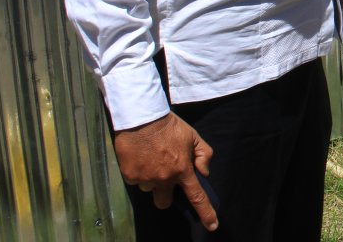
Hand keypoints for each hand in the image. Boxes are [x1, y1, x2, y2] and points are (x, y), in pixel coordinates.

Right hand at [114, 112, 217, 231]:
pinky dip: (139, 172)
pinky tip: (141, 157)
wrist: (142, 117)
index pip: (196, 197)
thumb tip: (204, 172)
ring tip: (152, 159)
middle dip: (166, 194)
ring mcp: (146, 178)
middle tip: (165, 178)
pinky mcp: (130, 175)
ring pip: (149, 190)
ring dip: (152, 180)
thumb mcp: (194, 136)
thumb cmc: (169, 126)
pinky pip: (136, 181)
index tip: (212, 226)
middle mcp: (164, 178)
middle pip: (165, 202)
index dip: (206, 213)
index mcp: (183, 169)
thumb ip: (204, 155)